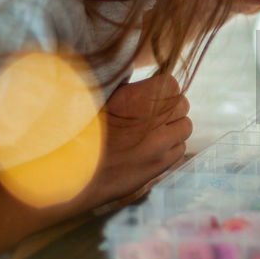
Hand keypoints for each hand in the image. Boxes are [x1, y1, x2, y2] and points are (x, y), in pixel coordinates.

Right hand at [87, 73, 192, 206]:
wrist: (74, 174)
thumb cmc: (82, 132)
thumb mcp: (102, 100)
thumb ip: (130, 91)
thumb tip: (152, 86)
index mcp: (134, 100)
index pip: (172, 84)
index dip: (163, 88)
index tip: (152, 92)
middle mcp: (151, 122)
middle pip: (182, 104)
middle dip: (170, 106)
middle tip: (153, 112)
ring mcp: (159, 146)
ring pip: (186, 126)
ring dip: (174, 126)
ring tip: (153, 131)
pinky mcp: (160, 165)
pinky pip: (180, 148)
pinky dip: (171, 146)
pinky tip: (152, 147)